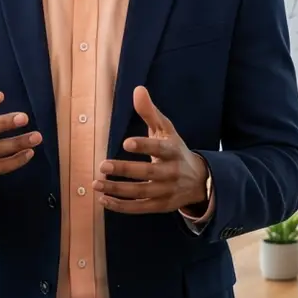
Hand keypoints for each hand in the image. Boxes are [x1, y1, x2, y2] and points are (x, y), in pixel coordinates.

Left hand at [93, 87, 208, 214]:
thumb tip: (138, 89)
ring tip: (97, 183)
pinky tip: (103, 200)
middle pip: (148, 172)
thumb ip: (150, 112)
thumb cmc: (176, 150)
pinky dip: (121, 206)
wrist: (200, 181)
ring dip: (117, 189)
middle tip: (102, 165)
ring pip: (141, 192)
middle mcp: (172, 172)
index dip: (144, 146)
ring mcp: (166, 191)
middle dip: (125, 170)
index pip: (160, 148)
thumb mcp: (167, 130)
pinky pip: (139, 208)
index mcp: (173, 150)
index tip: (126, 143)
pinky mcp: (161, 206)